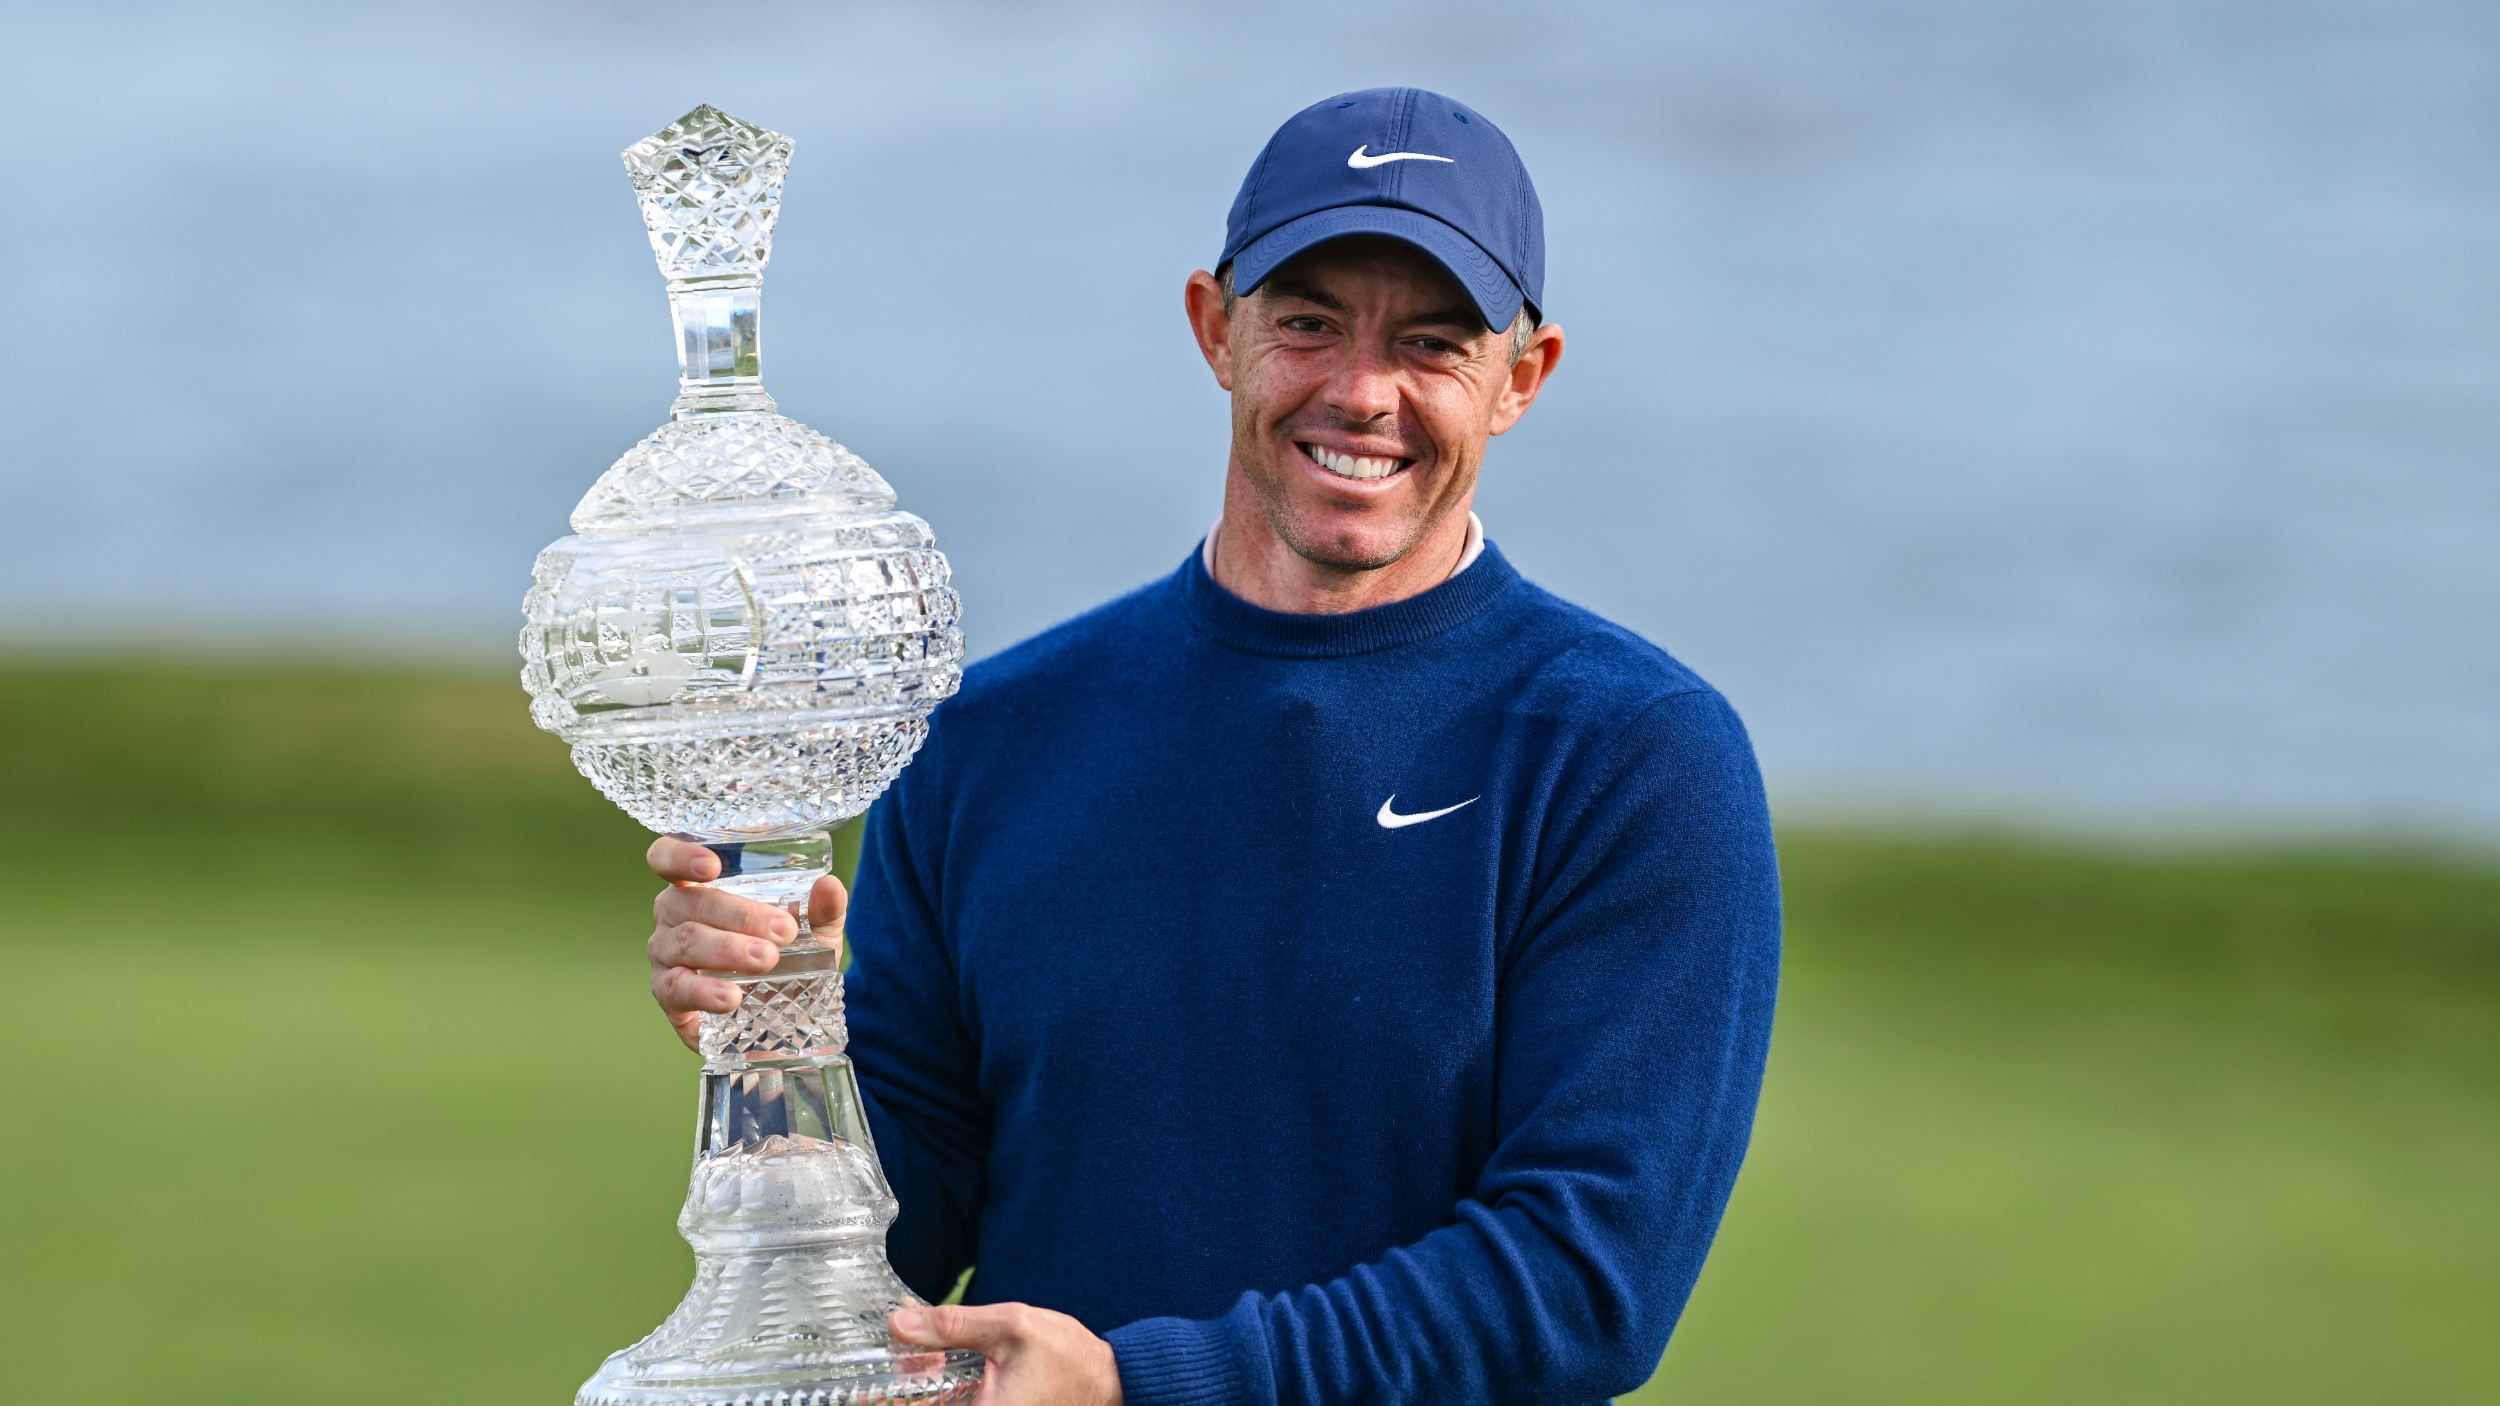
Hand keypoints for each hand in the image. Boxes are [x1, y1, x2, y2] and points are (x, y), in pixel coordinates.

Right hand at [645, 835, 848, 1051]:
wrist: (780, 1013)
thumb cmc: (783, 954)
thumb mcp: (811, 931)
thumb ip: (820, 909)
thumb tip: (829, 886)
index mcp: (698, 885)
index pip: (668, 857)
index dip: (681, 855)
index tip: (712, 865)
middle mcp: (673, 914)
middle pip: (691, 902)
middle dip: (739, 914)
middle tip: (783, 930)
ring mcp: (664, 954)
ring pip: (684, 942)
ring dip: (726, 949)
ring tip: (766, 960)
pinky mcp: (667, 995)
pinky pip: (676, 989)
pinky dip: (704, 992)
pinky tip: (731, 997)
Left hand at [889, 1304, 1121, 1405]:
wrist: (1110, 1382)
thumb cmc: (1069, 1360)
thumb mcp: (1011, 1328)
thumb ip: (953, 1324)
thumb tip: (900, 1322)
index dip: (883, 1396)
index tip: (866, 1385)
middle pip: (920, 1405)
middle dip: (904, 1382)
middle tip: (901, 1349)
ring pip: (936, 1404)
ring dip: (923, 1382)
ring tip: (917, 1351)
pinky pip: (957, 1404)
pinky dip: (943, 1387)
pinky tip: (940, 1362)